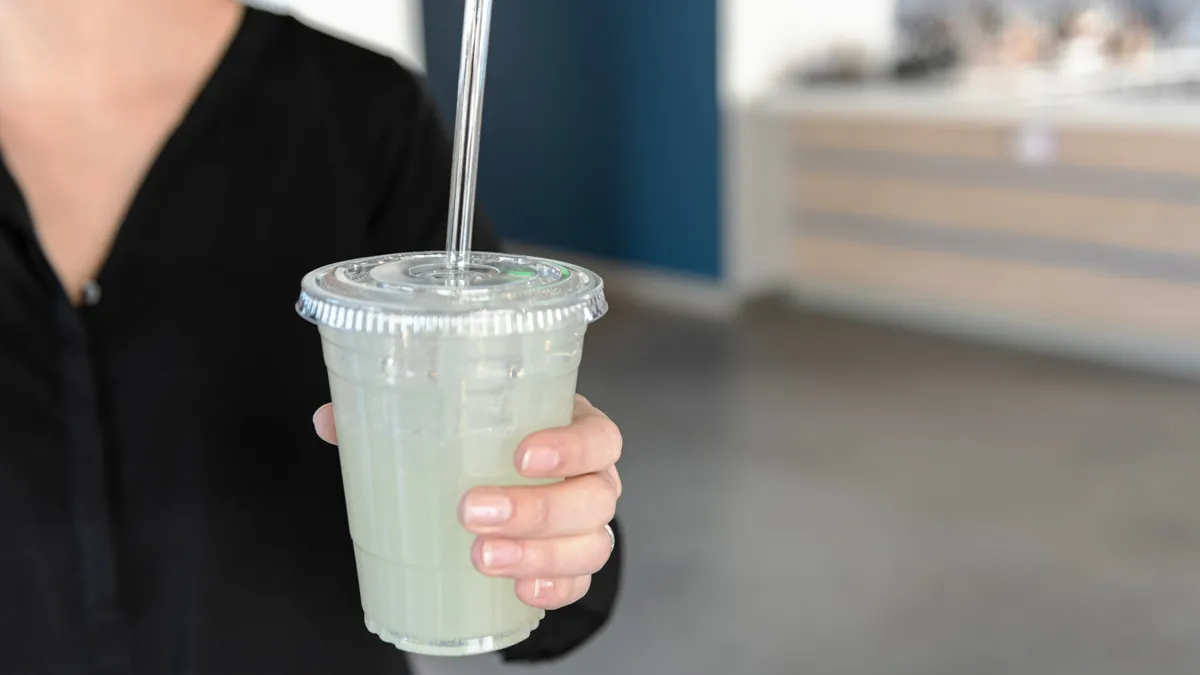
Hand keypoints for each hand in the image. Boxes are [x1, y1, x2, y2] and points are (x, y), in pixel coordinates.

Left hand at [313, 394, 622, 610]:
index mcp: (574, 428)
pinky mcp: (575, 562)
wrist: (518, 474)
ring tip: (481, 557)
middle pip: (594, 497)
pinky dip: (554, 589)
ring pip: (592, 545)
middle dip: (537, 510)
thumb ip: (399, 412)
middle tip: (472, 512)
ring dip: (539, 555)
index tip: (521, 456)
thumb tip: (330, 420)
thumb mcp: (460, 416)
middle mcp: (593, 477)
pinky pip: (580, 583)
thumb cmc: (491, 438)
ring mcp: (589, 524)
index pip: (599, 436)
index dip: (571, 447)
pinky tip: (520, 591)